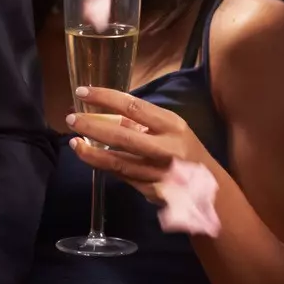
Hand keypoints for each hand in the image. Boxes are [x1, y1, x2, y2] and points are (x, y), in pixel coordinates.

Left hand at [67, 87, 218, 205]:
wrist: (212, 191)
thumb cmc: (186, 150)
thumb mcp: (172, 129)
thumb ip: (143, 122)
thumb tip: (106, 112)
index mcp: (172, 126)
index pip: (133, 107)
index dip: (105, 98)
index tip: (82, 92)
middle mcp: (166, 149)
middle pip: (121, 136)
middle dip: (92, 127)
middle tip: (71, 119)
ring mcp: (158, 173)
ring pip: (117, 162)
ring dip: (91, 152)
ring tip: (74, 141)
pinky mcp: (152, 191)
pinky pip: (122, 176)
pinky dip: (103, 166)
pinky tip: (88, 157)